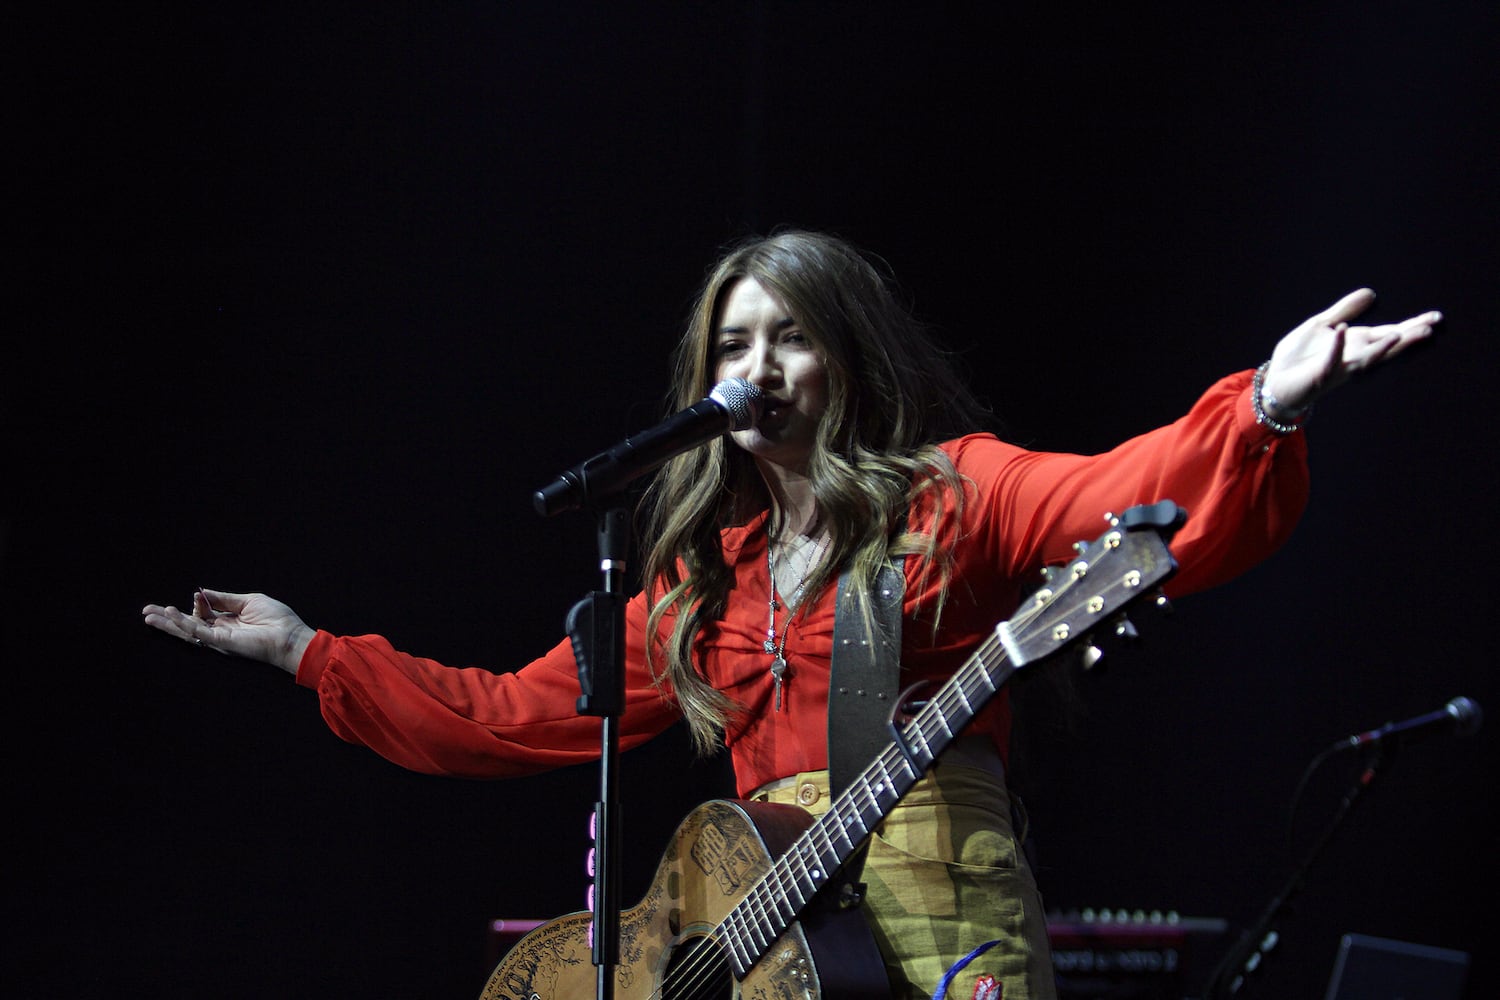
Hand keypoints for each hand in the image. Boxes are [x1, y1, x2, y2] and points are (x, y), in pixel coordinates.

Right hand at [141, 588, 314, 674]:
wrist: (291, 636)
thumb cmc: (277, 619)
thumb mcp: (249, 601)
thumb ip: (224, 598)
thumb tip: (201, 592)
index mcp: (228, 622)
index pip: (203, 613)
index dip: (198, 602)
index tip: (197, 594)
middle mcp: (221, 631)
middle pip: (189, 625)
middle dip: (167, 619)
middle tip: (147, 612)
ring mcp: (220, 638)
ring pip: (188, 631)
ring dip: (167, 623)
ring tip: (148, 616)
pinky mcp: (222, 642)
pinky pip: (198, 632)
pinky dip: (183, 623)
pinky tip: (169, 614)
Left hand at [1261, 289, 1439, 417]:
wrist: (1275, 379)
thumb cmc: (1299, 355)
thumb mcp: (1321, 325)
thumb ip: (1345, 309)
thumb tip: (1371, 292)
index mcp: (1355, 343)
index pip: (1388, 332)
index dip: (1412, 325)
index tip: (1436, 317)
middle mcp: (1352, 356)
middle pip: (1385, 346)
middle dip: (1407, 338)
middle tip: (1430, 328)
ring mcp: (1338, 367)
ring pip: (1365, 359)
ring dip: (1381, 347)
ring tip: (1399, 334)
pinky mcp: (1319, 375)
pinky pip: (1330, 360)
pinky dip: (1337, 347)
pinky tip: (1343, 330)